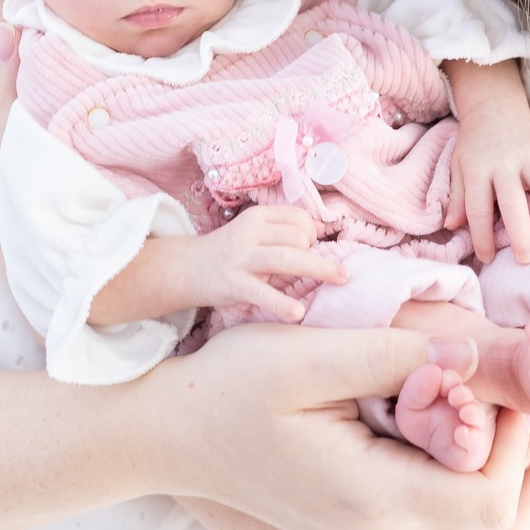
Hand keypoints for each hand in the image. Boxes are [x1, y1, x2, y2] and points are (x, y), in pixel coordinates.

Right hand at [142, 320, 529, 529]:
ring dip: (519, 479)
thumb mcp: (305, 354)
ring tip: (525, 407)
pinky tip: (476, 432)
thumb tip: (483, 349)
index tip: (518, 372)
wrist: (164, 436)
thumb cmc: (226, 386)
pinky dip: (484, 490)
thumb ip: (396, 354)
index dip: (522, 439)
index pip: (488, 500)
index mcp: (366, 501)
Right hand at [191, 204, 348, 321]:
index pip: (298, 217)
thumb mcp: (254, 232)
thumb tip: (323, 231)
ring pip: (288, 258)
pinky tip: (298, 313)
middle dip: (321, 255)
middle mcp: (250, 233)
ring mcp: (242, 258)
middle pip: (299, 237)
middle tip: (339, 273)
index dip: (314, 232)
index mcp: (258, 217)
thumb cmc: (231, 251)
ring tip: (341, 280)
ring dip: (320, 269)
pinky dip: (282, 303)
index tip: (313, 248)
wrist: (187, 268)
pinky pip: (263, 293)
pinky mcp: (235, 283)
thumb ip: (283, 230)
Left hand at [445, 60, 529, 262]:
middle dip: (520, 232)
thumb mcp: (458, 167)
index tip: (488, 258)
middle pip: (513, 201)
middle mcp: (504, 164)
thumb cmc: (474, 146)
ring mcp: (529, 156)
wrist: (494, 108)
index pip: (477, 207)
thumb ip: (458, 197)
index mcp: (478, 170)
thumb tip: (451, 226)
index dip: (481, 235)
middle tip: (527, 260)